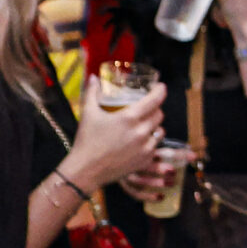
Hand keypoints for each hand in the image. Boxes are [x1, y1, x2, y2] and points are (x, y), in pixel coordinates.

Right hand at [68, 76, 167, 190]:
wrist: (86, 170)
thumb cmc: (87, 140)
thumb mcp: (88, 113)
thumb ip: (92, 93)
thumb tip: (93, 77)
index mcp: (129, 118)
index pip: (155, 100)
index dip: (160, 91)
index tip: (160, 87)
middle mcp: (141, 132)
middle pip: (159, 114)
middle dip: (155, 109)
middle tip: (147, 108)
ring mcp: (145, 147)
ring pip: (160, 131)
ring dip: (154, 126)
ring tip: (143, 125)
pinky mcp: (145, 160)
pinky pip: (155, 146)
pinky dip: (151, 142)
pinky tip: (140, 141)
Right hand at [117, 145, 186, 200]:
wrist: (107, 153)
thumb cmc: (133, 148)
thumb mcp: (148, 143)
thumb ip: (164, 144)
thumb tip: (189, 150)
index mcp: (141, 148)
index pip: (162, 151)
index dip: (178, 154)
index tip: (193, 156)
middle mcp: (132, 161)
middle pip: (146, 165)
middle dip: (160, 168)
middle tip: (173, 171)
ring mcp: (127, 173)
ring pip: (140, 180)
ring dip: (156, 183)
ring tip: (171, 184)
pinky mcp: (124, 183)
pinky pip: (135, 192)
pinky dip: (147, 197)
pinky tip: (160, 197)